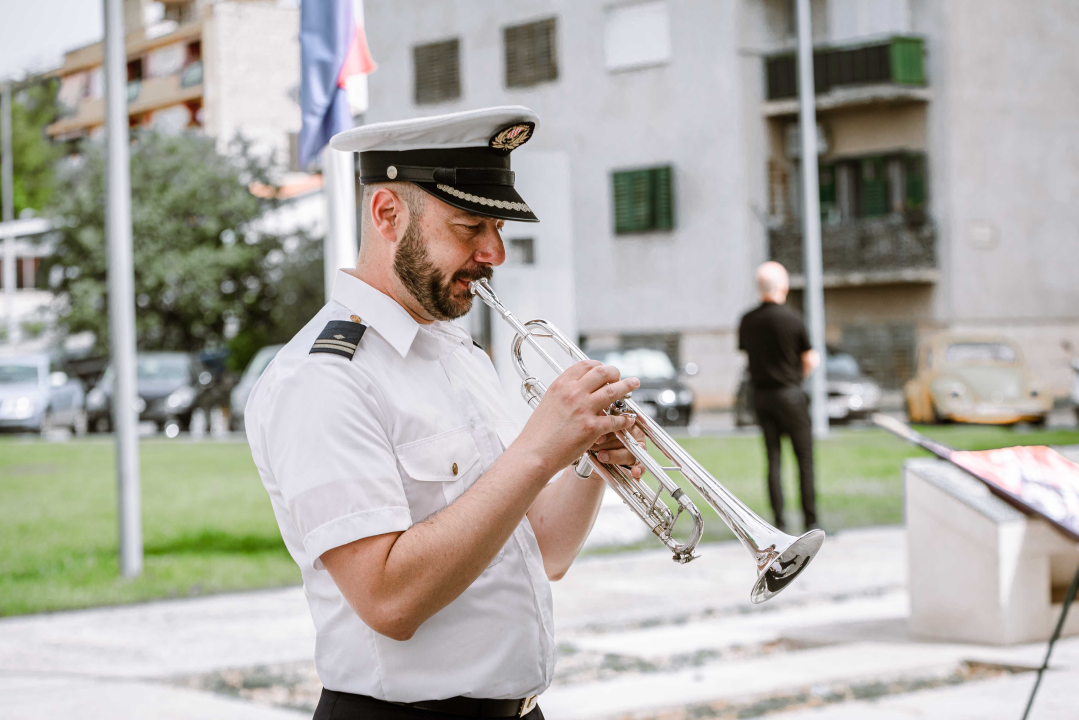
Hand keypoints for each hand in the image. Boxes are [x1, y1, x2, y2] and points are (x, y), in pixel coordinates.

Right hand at [515, 360, 638, 476]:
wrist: (533, 454)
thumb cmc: (537, 434)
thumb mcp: (547, 403)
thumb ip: (562, 395)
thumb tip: (574, 392)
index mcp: (560, 385)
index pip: (585, 365)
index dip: (598, 366)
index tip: (604, 371)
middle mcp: (573, 393)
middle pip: (602, 373)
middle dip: (615, 372)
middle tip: (621, 377)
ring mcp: (584, 409)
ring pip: (614, 391)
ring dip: (627, 387)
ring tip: (634, 384)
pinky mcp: (592, 428)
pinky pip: (615, 419)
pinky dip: (625, 418)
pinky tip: (628, 419)